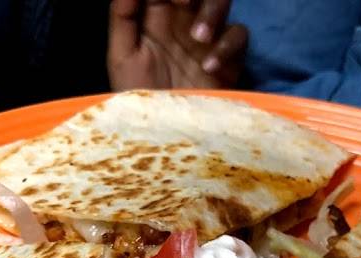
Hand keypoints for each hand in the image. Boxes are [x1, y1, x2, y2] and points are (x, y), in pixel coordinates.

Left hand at [108, 0, 247, 90]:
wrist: (160, 141)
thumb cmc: (137, 101)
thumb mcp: (121, 59)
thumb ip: (123, 17)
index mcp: (156, 18)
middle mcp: (184, 23)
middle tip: (181, 1)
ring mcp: (208, 40)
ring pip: (221, 2)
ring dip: (212, 11)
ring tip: (198, 37)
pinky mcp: (228, 61)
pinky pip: (238, 37)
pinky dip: (226, 46)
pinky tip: (209, 67)